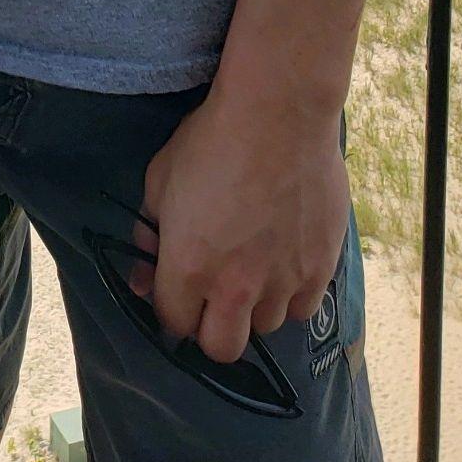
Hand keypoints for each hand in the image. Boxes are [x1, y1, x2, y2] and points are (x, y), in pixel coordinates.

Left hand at [136, 87, 348, 362]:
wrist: (279, 113)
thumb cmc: (212, 139)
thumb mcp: (161, 179)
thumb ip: (148, 234)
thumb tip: (141, 278)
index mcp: (189, 266)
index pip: (174, 324)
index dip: (172, 310)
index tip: (177, 294)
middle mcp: (235, 287)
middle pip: (221, 348)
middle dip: (211, 328)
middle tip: (214, 296)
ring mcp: (281, 282)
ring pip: (264, 327)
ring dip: (254, 308)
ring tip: (252, 268)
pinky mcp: (319, 270)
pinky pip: (302, 309)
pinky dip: (290, 296)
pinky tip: (283, 264)